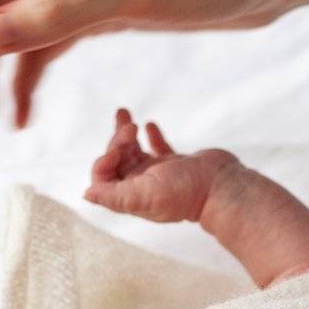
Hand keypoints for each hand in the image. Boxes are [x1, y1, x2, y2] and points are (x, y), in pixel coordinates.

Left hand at [84, 108, 238, 223]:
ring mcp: (160, 174)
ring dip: (125, 133)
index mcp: (133, 195)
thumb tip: (86, 194)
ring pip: (133, 152)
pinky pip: (158, 148)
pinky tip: (149, 124)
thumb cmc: (185, 192)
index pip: (103, 178)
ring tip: (124, 112)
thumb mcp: (145, 195)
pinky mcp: (176, 163)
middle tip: (130, 127)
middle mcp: (143, 186)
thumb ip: (115, 196)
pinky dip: (151, 136)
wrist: (222, 187)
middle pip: (116, 161)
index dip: (104, 160)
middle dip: (117, 140)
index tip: (118, 148)